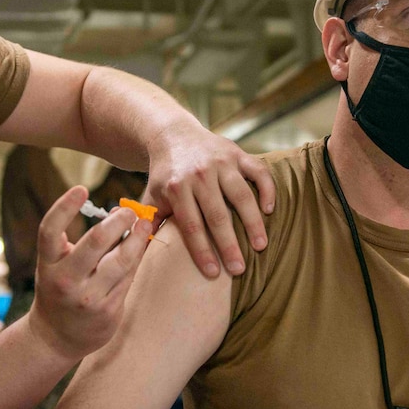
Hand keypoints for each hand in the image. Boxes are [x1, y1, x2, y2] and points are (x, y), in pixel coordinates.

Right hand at [30, 186, 150, 360]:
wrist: (56, 337)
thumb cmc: (60, 288)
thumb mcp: (58, 264)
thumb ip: (80, 240)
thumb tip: (120, 211)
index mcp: (47, 264)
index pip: (50, 231)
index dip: (64, 207)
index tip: (82, 188)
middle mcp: (64, 280)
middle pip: (95, 242)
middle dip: (117, 221)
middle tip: (129, 210)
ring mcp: (87, 298)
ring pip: (120, 261)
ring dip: (136, 239)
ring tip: (144, 223)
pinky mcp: (107, 311)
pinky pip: (129, 278)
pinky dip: (137, 259)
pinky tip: (142, 246)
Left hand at [143, 122, 274, 277]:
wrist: (173, 134)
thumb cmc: (164, 175)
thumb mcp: (152, 197)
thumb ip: (149, 225)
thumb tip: (139, 257)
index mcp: (176, 188)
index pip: (191, 225)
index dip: (201, 250)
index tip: (212, 273)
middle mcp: (199, 174)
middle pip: (217, 215)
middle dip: (229, 245)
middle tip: (239, 269)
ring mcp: (221, 162)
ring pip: (242, 195)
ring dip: (253, 222)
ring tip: (261, 246)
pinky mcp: (237, 153)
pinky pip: (258, 171)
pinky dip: (267, 190)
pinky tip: (269, 210)